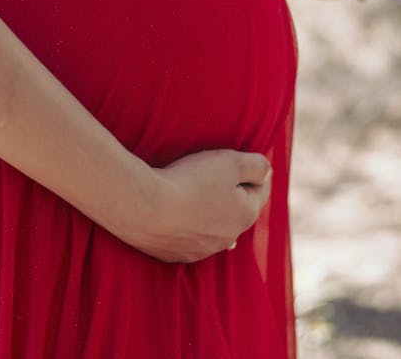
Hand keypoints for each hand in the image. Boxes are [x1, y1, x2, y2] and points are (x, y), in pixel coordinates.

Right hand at [124, 149, 271, 262]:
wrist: (145, 208)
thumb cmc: (190, 181)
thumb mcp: (230, 162)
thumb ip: (256, 165)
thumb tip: (268, 171)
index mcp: (246, 214)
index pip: (261, 190)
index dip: (254, 171)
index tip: (243, 159)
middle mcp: (229, 238)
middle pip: (237, 211)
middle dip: (233, 194)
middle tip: (218, 174)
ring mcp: (201, 250)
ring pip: (214, 228)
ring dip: (210, 213)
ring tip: (199, 195)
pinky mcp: (175, 255)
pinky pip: (187, 239)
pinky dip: (186, 227)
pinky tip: (178, 217)